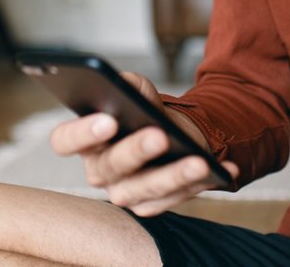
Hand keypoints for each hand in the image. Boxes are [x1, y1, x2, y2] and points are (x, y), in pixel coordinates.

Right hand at [47, 71, 238, 215]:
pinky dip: (202, 182)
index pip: (65, 141)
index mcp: (86, 140)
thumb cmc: (144, 110)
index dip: (81, 133)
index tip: (108, 120)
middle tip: (159, 135)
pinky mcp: (153, 205)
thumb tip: (126, 87)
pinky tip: (225, 168)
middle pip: (111, 166)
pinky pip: (177, 198)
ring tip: (198, 161)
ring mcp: (126, 192)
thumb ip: (128, 84)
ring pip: (146, 190)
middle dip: (136, 151)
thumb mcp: (137, 90)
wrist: (172, 133)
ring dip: (174, 175)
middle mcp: (100, 171)